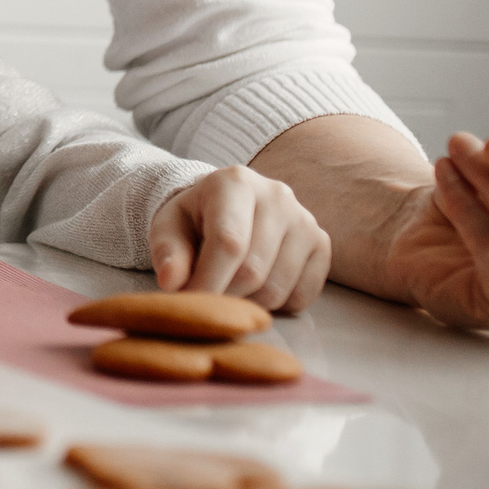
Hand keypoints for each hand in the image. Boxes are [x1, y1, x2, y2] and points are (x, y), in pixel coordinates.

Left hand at [148, 165, 331, 312]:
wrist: (226, 209)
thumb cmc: (194, 220)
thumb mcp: (169, 228)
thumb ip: (167, 252)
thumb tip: (171, 282)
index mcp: (235, 183)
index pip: (228, 242)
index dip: (208, 281)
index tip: (191, 304)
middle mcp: (277, 196)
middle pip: (253, 270)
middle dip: (224, 295)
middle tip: (206, 297)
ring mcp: (305, 220)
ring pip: (277, 289)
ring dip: (248, 303)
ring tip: (229, 287)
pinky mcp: (321, 244)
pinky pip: (302, 296)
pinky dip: (277, 305)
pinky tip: (257, 287)